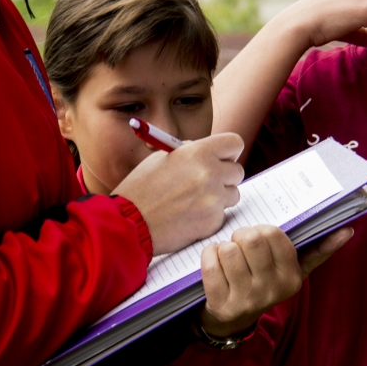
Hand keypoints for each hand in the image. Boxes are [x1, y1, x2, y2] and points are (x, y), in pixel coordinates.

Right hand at [113, 133, 244, 253]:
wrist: (129, 222)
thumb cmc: (140, 189)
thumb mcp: (161, 158)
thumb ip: (189, 152)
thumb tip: (208, 152)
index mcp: (197, 153)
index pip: (235, 143)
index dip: (229, 151)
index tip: (223, 158)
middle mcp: (210, 174)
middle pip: (237, 170)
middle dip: (225, 175)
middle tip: (208, 181)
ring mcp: (213, 200)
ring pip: (233, 194)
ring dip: (219, 196)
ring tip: (194, 200)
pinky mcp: (212, 221)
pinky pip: (222, 214)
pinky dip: (210, 215)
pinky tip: (188, 215)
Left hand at [198, 226, 352, 336]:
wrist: (233, 320)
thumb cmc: (265, 283)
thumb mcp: (293, 270)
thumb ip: (319, 249)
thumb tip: (348, 231)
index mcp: (292, 278)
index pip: (274, 234)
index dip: (261, 230)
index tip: (258, 239)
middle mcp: (272, 291)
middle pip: (250, 238)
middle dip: (241, 235)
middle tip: (240, 246)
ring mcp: (246, 299)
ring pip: (228, 249)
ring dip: (223, 247)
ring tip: (228, 257)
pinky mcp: (221, 304)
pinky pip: (209, 263)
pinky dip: (208, 256)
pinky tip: (214, 264)